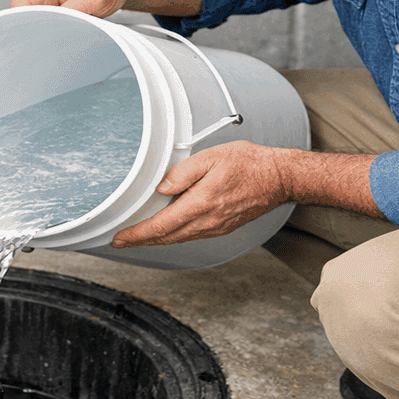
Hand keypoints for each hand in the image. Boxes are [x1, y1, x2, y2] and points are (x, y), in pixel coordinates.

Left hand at [111, 141, 292, 246]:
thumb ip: (183, 172)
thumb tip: (162, 187)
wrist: (278, 178)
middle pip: (166, 237)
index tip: (119, 238)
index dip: (136, 234)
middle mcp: (208, 221)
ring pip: (178, 238)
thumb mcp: (212, 157)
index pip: (161, 226)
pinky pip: (191, 235)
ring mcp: (215, 227)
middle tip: (121, 241)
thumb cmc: (249, 164)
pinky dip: (173, 236)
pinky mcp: (222, 227)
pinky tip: (167, 230)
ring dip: (156, 239)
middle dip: (140, 240)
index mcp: (201, 204)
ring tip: (138, 236)